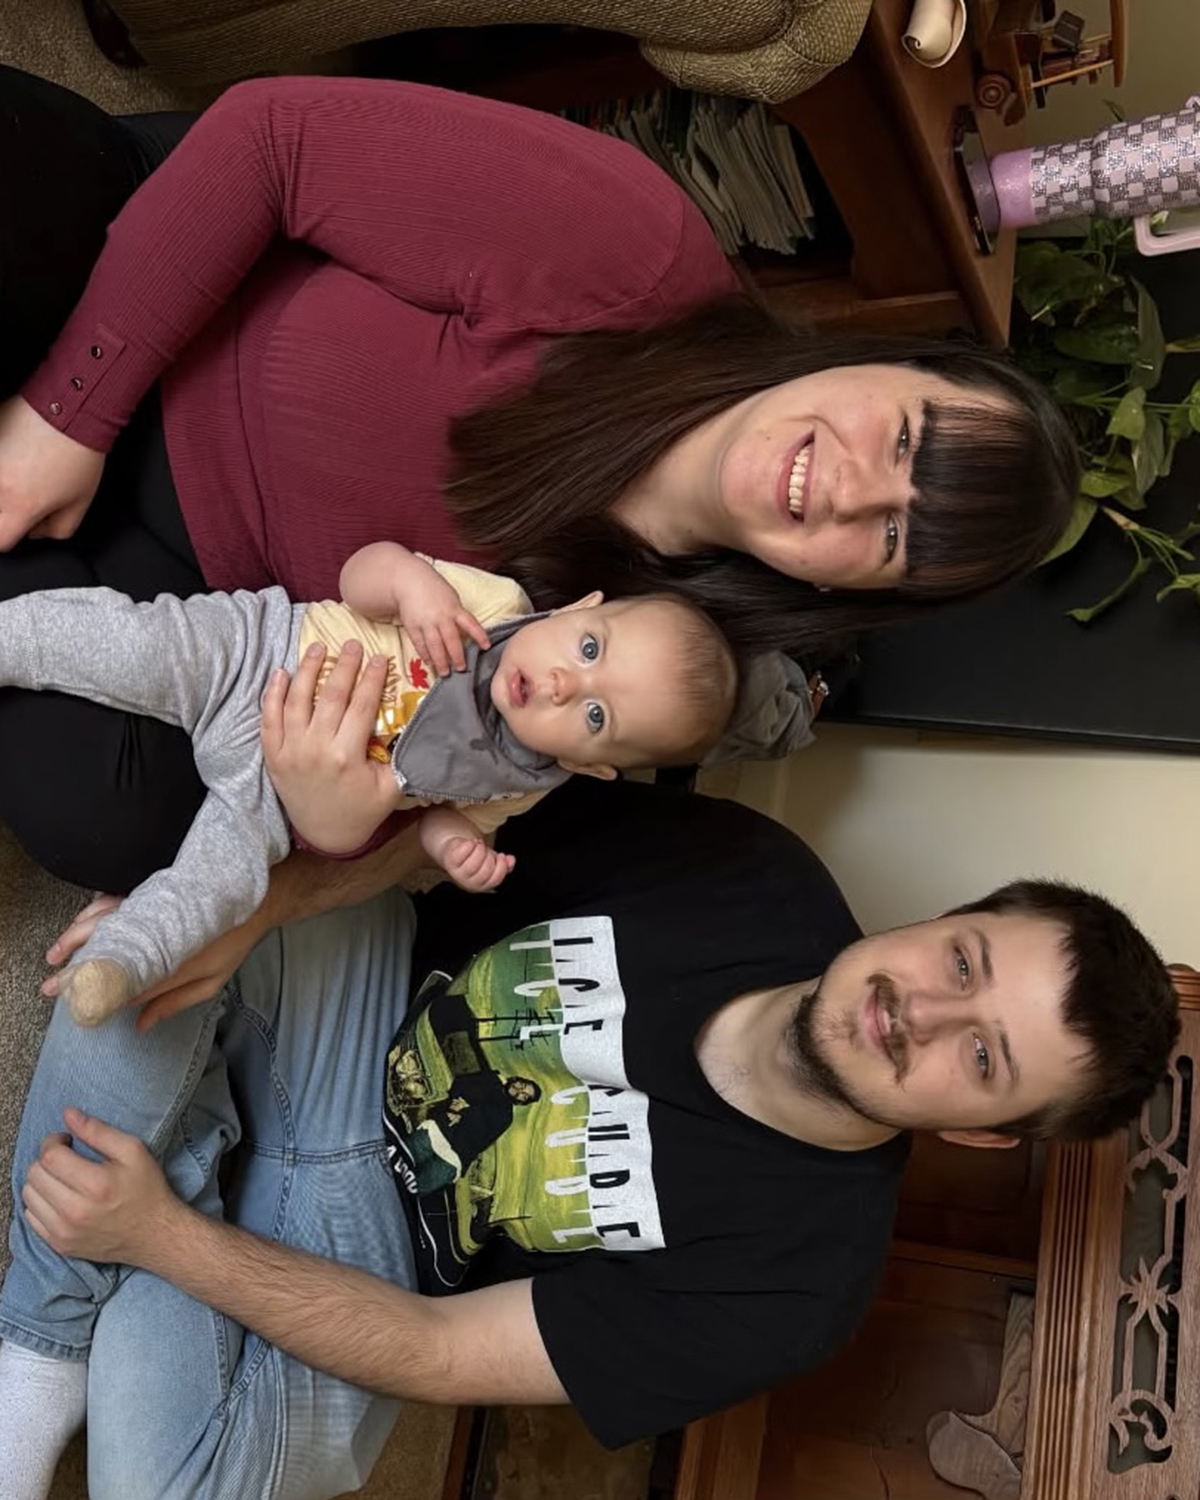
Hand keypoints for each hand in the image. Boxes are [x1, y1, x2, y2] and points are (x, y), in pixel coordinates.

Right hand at [0, 395, 104, 549]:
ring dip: (3, 490)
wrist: (69, 406)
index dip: (10, 538)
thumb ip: (58, 528)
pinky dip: (1, 465)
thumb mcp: (80, 501)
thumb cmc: (77, 452)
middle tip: (22, 500)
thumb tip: (37, 531)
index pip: (0, 542)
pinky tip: (12, 458)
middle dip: (3, 515)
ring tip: (21, 476)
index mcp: (20, 506)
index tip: (18, 528)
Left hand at [22, 1107, 180, 1266]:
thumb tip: (68, 1114)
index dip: (53, 1141)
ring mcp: (64, 1232)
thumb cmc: (146, 1189)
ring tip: (62, 1177)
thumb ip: (98, 1130)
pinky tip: (60, 1196)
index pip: (50, 1157)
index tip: (66, 1140)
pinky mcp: (59, 1245)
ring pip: (28, 1195)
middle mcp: (75, 1212)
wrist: (154, 1235)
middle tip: (66, 1156)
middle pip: (35, 1175)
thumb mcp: (133, 1151)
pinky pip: (30, 1217)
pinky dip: (40, 1202)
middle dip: (47, 1159)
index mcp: (96, 1185)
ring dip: (41, 1180)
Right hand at [42, 891, 265, 1031]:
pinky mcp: (152, 893)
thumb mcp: (212, 983)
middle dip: (74, 971)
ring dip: (75, 940)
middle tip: (52, 987)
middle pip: (104, 955)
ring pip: (102, 926)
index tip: (73, 1006)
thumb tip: (140, 1025)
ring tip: (56, 955)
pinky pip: (114, 900)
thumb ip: (174, 1003)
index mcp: (168, 965)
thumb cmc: (233, 943)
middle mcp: (155, 937)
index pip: (122, 985)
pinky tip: (81, 922)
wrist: (255, 897)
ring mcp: (151, 911)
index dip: (95, 996)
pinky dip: (93, 912)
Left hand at [262, 640, 399, 853]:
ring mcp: (290, 752)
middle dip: (344, 665)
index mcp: (346, 756)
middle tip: (352, 644)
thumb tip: (417, 724)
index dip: (372, 678)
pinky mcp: (273, 757)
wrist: (326, 836)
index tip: (380, 658)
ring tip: (318, 648)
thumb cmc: (362, 810)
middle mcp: (315, 749)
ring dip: (307, 669)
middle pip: (331, 695)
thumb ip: (402, 757)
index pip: (361, 705)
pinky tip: (281, 673)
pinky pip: (268, 719)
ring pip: (297, 700)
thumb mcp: (391, 788)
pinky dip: (273, 694)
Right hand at [398, 568, 489, 676]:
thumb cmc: (434, 590)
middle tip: (461, 668)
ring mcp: (426, 622)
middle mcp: (441, 617)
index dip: (479, 635)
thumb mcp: (451, 599)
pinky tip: (429, 662)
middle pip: (451, 640)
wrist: (410, 581)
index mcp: (454, 608)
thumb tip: (466, 633)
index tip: (486, 646)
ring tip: (444, 673)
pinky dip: (425, 654)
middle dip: (457, 656)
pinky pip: (420, 644)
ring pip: (434, 646)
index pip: (470, 624)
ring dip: (440, 661)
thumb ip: (458, 615)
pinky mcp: (412, 626)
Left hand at [441, 837, 514, 892]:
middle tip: (488, 850)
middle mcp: (469, 883)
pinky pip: (463, 852)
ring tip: (480, 845)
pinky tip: (472, 843)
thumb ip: (505, 865)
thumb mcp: (491, 864)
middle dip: (490, 856)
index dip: (501, 866)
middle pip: (486, 869)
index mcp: (481, 885)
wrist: (454, 853)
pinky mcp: (450, 862)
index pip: (495, 879)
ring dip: (480, 849)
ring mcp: (458, 873)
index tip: (501, 855)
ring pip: (474, 862)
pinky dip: (470, 844)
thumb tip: (511, 860)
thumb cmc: (474, 859)